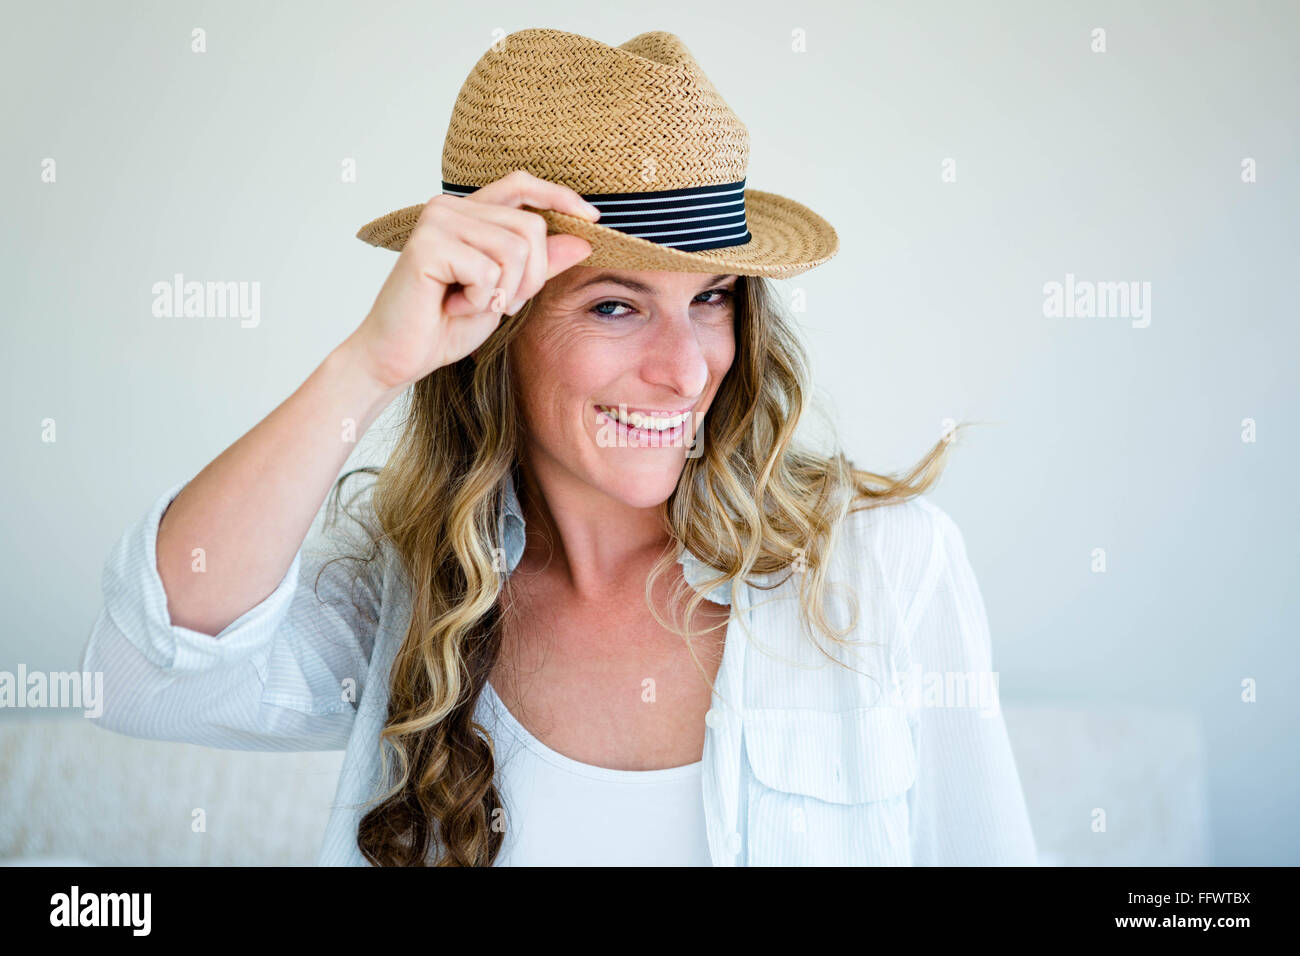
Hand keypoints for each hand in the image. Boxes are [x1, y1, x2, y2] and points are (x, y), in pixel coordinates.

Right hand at [348, 170, 600, 390]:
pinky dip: (479, 300)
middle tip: (499, 303)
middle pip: (530, 228)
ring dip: (504, 292)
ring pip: (514, 250)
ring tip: (471, 304)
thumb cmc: (445, 325)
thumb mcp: (507, 293)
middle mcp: (450, 208)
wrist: (398, 357)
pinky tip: (451, 306)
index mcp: (468, 214)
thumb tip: (582, 239)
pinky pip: (488, 271)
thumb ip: (539, 265)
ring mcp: (437, 221)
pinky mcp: (427, 244)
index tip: (592, 219)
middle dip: (530, 277)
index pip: (521, 185)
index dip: (559, 196)